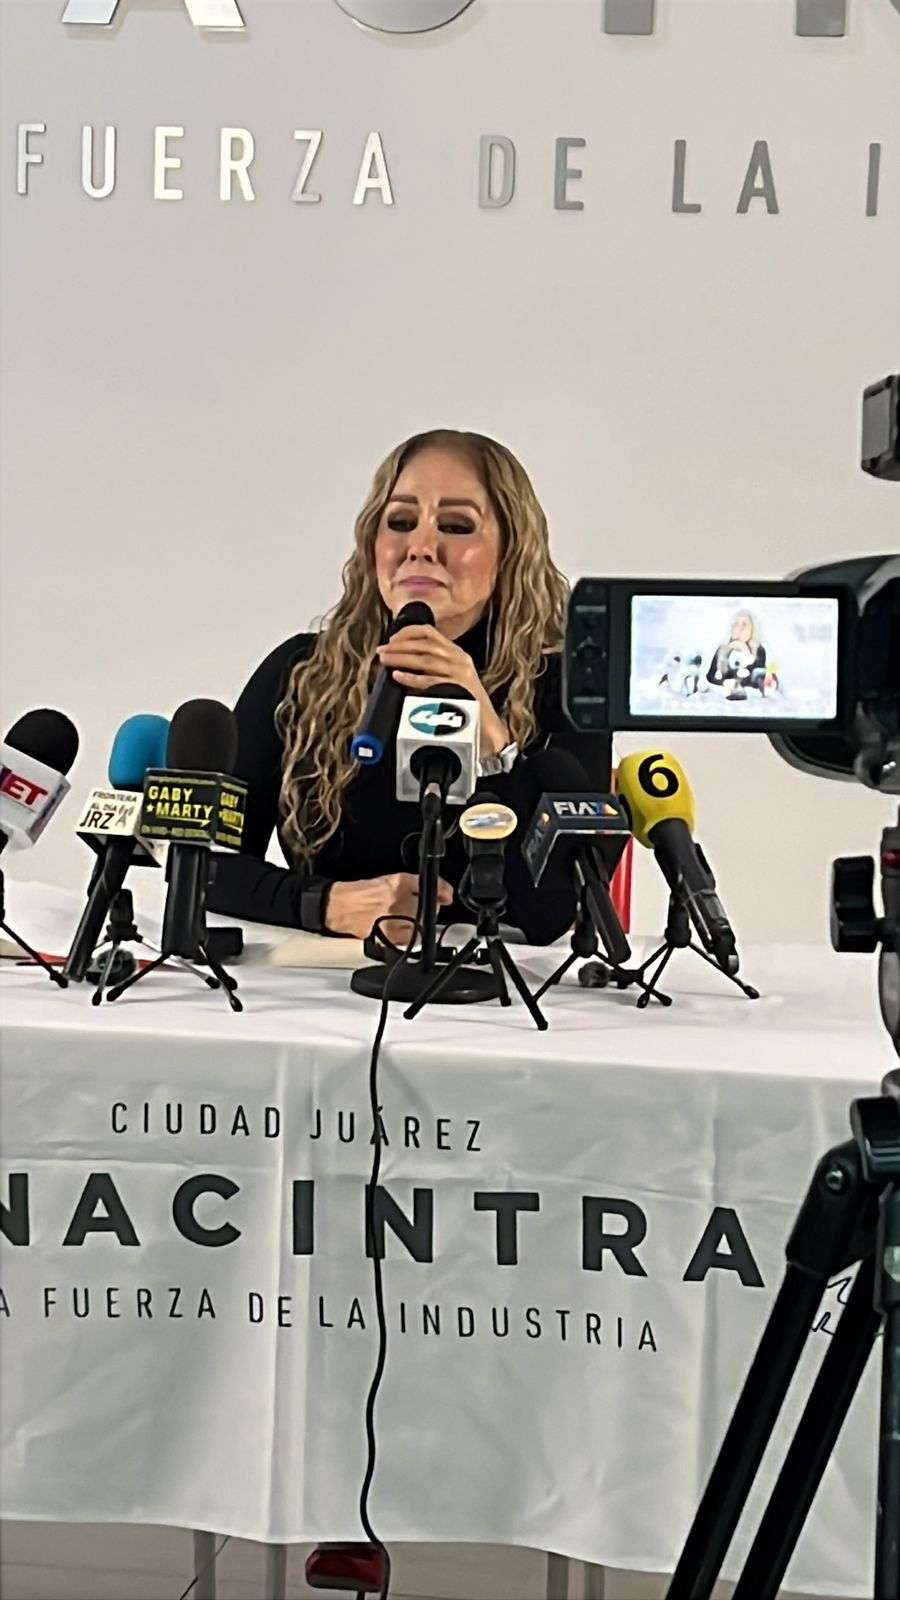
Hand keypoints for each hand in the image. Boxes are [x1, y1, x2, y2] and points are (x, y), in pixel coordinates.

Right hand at [324, 872, 454, 940]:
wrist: (340, 906)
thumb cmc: (361, 893)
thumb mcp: (388, 879)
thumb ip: (414, 885)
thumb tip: (439, 893)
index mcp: (398, 882)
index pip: (430, 886)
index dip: (443, 890)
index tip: (446, 895)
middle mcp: (397, 900)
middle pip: (428, 907)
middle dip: (428, 908)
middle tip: (416, 907)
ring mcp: (393, 919)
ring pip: (421, 924)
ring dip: (419, 923)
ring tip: (405, 919)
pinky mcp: (388, 936)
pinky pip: (410, 938)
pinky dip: (409, 935)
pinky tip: (400, 929)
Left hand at [377, 625, 509, 755]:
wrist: (486, 725)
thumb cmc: (464, 703)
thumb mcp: (450, 677)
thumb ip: (431, 667)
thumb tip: (400, 662)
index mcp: (456, 653)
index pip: (430, 632)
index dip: (407, 632)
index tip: (391, 639)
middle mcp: (459, 659)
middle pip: (425, 644)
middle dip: (400, 646)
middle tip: (382, 651)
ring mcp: (460, 673)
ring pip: (427, 659)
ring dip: (402, 658)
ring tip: (385, 660)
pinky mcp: (459, 689)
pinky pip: (430, 680)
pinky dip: (412, 677)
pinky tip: (398, 676)